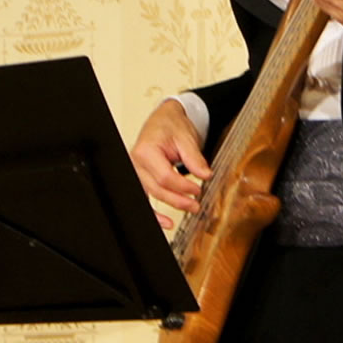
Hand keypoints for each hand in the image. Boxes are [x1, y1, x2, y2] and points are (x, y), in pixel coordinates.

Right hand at [129, 98, 209, 229]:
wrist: (164, 119)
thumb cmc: (171, 125)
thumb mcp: (186, 137)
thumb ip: (195, 158)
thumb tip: (205, 175)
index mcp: (146, 151)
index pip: (165, 177)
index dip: (183, 187)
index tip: (198, 189)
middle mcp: (137, 163)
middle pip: (158, 189)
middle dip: (179, 200)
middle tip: (196, 205)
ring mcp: (137, 171)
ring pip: (152, 195)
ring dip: (170, 206)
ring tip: (188, 210)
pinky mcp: (141, 178)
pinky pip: (145, 197)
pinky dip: (154, 213)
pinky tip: (165, 222)